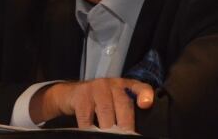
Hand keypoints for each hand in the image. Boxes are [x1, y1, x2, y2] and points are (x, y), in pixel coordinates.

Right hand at [29, 78, 153, 131]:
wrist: (72, 93)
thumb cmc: (100, 100)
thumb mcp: (115, 100)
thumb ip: (127, 111)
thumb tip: (134, 132)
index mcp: (125, 86)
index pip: (140, 87)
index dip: (144, 94)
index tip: (145, 104)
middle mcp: (112, 84)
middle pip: (123, 104)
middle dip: (125, 125)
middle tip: (126, 136)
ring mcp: (95, 89)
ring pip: (105, 111)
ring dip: (108, 129)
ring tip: (110, 136)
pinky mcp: (81, 96)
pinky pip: (86, 117)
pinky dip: (89, 129)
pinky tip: (92, 134)